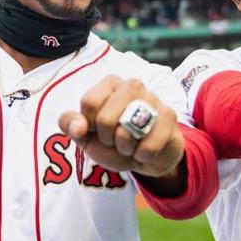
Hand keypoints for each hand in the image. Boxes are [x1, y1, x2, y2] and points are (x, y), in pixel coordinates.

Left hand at [59, 76, 183, 177]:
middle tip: (115, 139)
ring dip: (124, 148)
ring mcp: (153, 99)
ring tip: (130, 144)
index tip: (97, 129)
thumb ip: (71, 125)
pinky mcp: (169, 117)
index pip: (89, 103)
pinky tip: (145, 149)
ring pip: (126, 133)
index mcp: (109, 83)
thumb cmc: (113, 140)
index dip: (89, 126)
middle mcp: (132, 85)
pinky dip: (141, 156)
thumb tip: (77, 127)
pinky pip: (147, 147)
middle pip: (104, 119)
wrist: (145, 157)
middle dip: (107, 139)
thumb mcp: (86, 134)